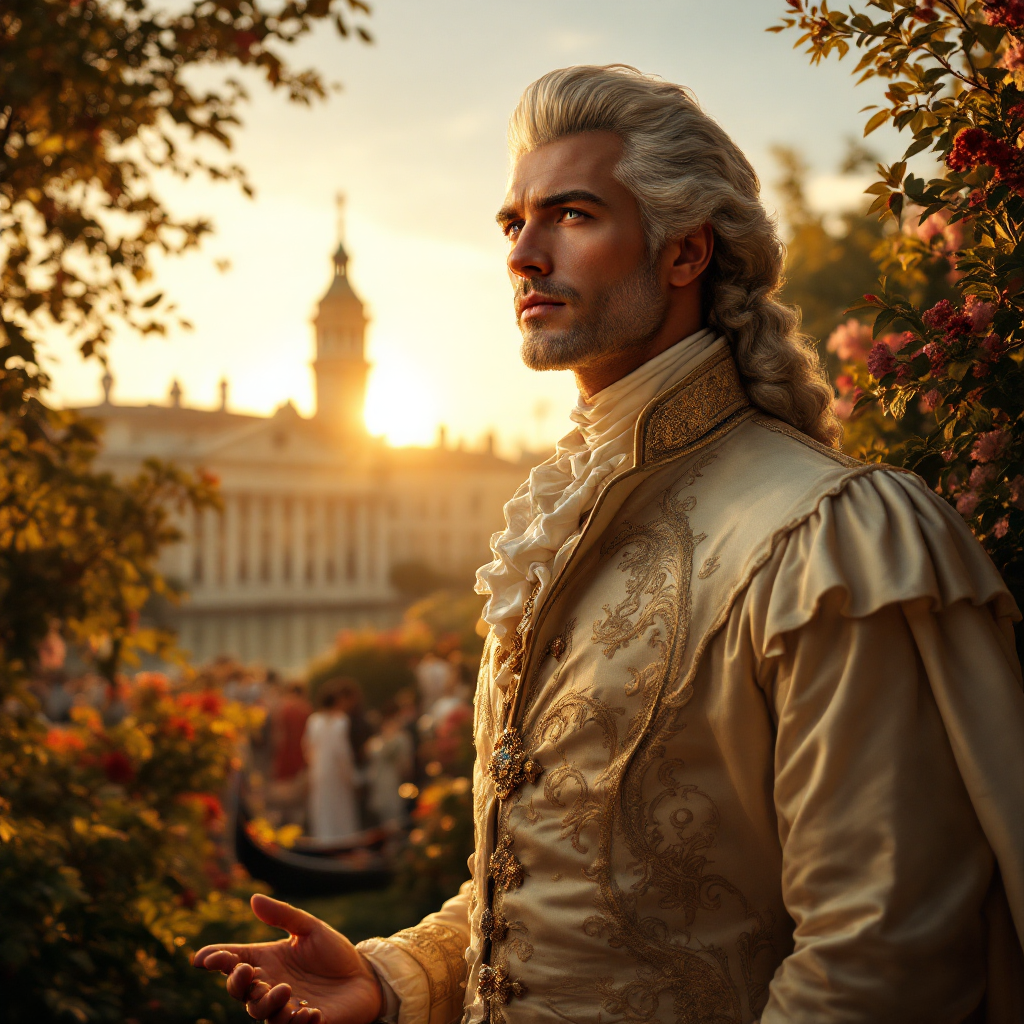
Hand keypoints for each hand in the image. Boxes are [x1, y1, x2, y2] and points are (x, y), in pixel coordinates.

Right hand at [194, 893, 383, 1023]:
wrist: (364, 976)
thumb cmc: (333, 952)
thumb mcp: (310, 928)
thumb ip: (283, 915)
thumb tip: (253, 898)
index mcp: (267, 961)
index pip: (233, 961)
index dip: (216, 959)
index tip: (203, 958)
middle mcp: (270, 986)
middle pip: (239, 990)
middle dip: (236, 982)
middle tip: (245, 971)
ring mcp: (285, 1007)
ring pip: (261, 1012)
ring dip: (268, 1003)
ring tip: (284, 989)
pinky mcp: (306, 1022)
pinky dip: (298, 1022)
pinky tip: (310, 1012)